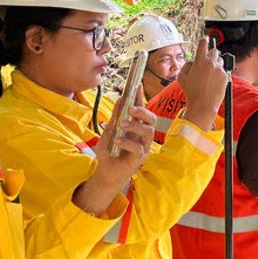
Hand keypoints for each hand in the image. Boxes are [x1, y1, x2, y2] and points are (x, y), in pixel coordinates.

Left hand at [74, 85, 153, 215]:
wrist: (106, 173)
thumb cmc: (108, 153)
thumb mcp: (107, 133)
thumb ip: (114, 119)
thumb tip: (119, 101)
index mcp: (136, 127)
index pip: (141, 110)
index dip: (140, 98)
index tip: (137, 85)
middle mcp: (142, 136)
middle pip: (151, 119)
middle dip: (143, 111)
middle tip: (130, 108)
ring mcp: (143, 147)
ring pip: (148, 132)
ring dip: (135, 126)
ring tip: (122, 124)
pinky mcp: (139, 159)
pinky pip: (138, 148)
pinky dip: (127, 142)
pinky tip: (116, 140)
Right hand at [176, 36, 228, 129]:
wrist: (204, 105)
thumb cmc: (191, 92)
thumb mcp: (181, 77)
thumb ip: (186, 66)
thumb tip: (193, 62)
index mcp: (200, 60)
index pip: (203, 44)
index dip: (204, 40)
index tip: (205, 38)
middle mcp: (212, 63)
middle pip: (214, 50)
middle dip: (210, 53)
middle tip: (206, 60)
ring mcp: (220, 70)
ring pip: (220, 60)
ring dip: (215, 63)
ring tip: (209, 73)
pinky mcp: (225, 76)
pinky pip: (223, 70)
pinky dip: (219, 73)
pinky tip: (213, 80)